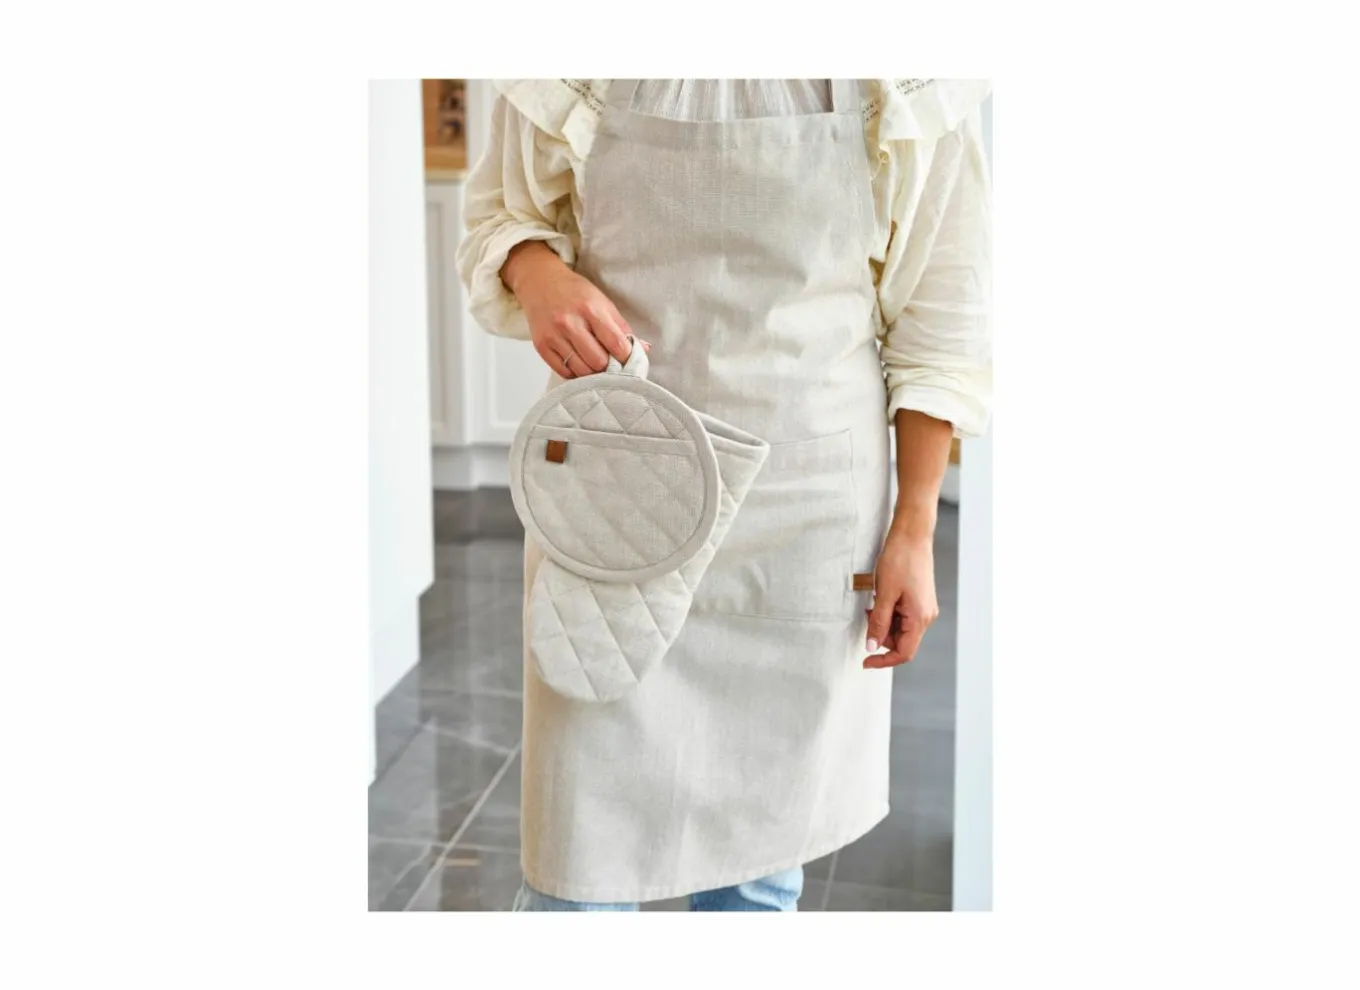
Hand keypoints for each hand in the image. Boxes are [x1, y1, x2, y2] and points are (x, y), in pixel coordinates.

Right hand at [501, 241, 648, 378]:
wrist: (540, 282)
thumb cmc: (575, 292)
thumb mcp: (602, 302)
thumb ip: (622, 327)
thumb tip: (644, 349)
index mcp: (591, 309)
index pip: (616, 344)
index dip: (626, 357)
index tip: (627, 360)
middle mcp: (570, 323)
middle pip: (598, 362)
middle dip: (608, 367)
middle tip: (610, 363)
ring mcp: (554, 336)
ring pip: (581, 371)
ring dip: (592, 373)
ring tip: (595, 364)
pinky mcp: (541, 346)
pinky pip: (564, 372)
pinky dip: (575, 373)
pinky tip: (580, 364)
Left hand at [863, 531, 939, 668]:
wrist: (912, 535)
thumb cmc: (900, 560)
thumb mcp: (884, 594)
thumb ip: (878, 623)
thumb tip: (872, 647)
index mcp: (920, 618)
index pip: (904, 653)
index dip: (883, 661)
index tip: (865, 662)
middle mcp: (926, 616)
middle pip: (901, 641)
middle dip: (881, 636)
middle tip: (867, 616)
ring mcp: (924, 607)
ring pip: (900, 629)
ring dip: (883, 623)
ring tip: (873, 604)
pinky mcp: (919, 599)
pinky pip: (903, 616)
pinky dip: (888, 613)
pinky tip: (880, 599)